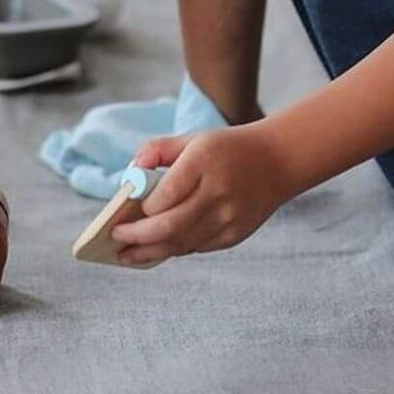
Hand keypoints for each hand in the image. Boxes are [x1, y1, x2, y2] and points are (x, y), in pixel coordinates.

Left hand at [111, 121, 296, 266]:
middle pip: (170, 225)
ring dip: (150, 252)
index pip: (166, 194)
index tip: (121, 214)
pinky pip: (198, 247)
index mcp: (204, 162)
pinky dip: (174, 249)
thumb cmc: (225, 149)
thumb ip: (157, 150)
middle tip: (115, 239)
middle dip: (138, 237)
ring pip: (182, 243)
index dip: (142, 209)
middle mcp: (218, 191)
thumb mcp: (192, 139)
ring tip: (126, 255)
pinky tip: (155, 250)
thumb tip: (129, 175)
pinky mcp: (236, 234)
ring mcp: (229, 216)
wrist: (278, 160)